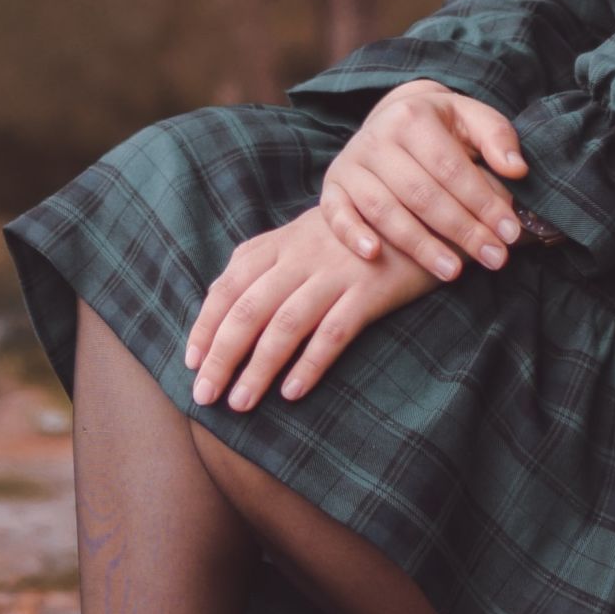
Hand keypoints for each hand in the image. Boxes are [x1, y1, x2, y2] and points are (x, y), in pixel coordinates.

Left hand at [184, 210, 436, 409]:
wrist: (423, 210)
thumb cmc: (359, 233)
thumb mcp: (307, 234)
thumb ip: (266, 260)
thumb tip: (222, 299)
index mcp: (280, 242)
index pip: (229, 286)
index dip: (206, 325)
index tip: (191, 362)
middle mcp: (301, 255)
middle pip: (248, 309)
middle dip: (220, 355)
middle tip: (204, 394)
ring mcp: (335, 272)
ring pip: (285, 324)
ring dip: (258, 368)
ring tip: (240, 403)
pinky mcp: (370, 291)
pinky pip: (334, 332)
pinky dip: (310, 363)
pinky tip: (292, 392)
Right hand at [320, 79, 530, 282]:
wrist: (393, 119)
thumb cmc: (442, 128)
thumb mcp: (472, 119)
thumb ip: (498, 139)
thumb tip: (516, 170)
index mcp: (412, 116)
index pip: (451, 167)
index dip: (483, 202)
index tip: (510, 233)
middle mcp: (376, 138)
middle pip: (421, 193)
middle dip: (461, 230)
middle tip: (494, 258)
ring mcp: (350, 164)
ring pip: (383, 209)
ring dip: (418, 244)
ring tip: (452, 271)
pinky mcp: (332, 187)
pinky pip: (336, 213)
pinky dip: (352, 233)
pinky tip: (373, 254)